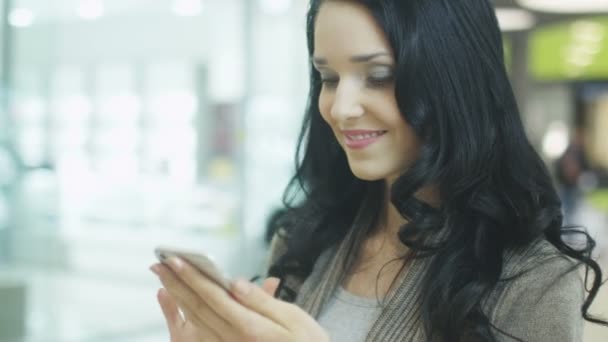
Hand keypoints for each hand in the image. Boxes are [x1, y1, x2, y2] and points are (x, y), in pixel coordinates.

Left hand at [151, 258, 329, 341]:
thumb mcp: (294, 318)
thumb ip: (263, 301)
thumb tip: (236, 284)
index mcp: (249, 327)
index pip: (213, 297)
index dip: (191, 277)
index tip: (174, 260)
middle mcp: (233, 338)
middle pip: (198, 307)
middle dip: (176, 283)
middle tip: (158, 263)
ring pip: (196, 320)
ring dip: (177, 296)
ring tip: (164, 277)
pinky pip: (202, 332)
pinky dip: (186, 314)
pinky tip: (180, 302)